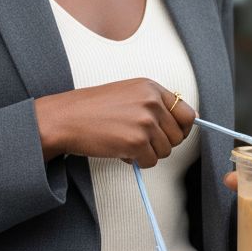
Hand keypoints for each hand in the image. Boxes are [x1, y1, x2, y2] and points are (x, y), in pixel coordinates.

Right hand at [34, 80, 197, 166]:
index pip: (186, 113)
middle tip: (140, 142)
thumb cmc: (91, 109)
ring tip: (125, 143)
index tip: (172, 135)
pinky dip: (137, 162)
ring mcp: (145, 122)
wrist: (65, 118)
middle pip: (178, 136)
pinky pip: (150, 162)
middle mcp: (151, 102)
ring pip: (165, 151)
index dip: (182, 129)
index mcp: (151, 88)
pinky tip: (120, 150)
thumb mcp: (127, 93)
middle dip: (161, 144)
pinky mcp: (136, 142)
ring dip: (148, 153)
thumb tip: (182, 123)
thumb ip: (153, 104)